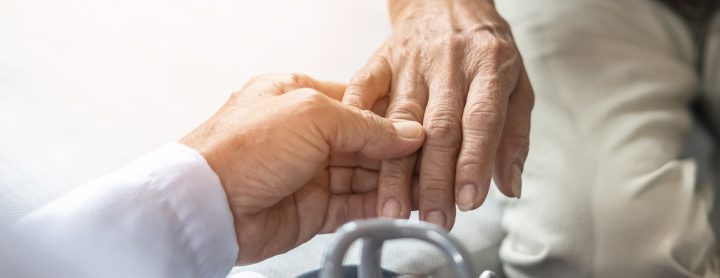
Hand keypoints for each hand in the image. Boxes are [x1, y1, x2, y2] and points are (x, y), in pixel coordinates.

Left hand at [180, 74, 423, 263]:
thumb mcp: (311, 114)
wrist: (207, 206)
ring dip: (393, 183)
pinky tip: (401, 206)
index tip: (423, 129)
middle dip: (398, 154)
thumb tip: (404, 131)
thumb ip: (364, 123)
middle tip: (430, 162)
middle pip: (366, 143)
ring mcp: (309, 172)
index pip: (361, 105)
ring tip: (424, 187)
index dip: (394, 118)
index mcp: (300, 97)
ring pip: (364, 176)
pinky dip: (378, 206)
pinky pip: (354, 205)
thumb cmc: (240, 149)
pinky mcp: (312, 208)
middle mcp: (305, 134)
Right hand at [342, 0, 533, 228]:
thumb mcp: (517, 84)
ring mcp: (410, 61)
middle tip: (434, 218)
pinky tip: (353, 154)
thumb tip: (510, 186)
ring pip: (400, 119)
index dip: (474, 162)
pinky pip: (363, 89)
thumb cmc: (483, 46)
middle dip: (435, 180)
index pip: (481, 120)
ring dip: (395, 167)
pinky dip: (356, 120)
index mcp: (488, 66)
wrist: (447, 0)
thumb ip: (515, 135)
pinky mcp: (380, 60)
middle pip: (440, 128)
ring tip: (393, 205)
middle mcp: (448, 63)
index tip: (469, 200)